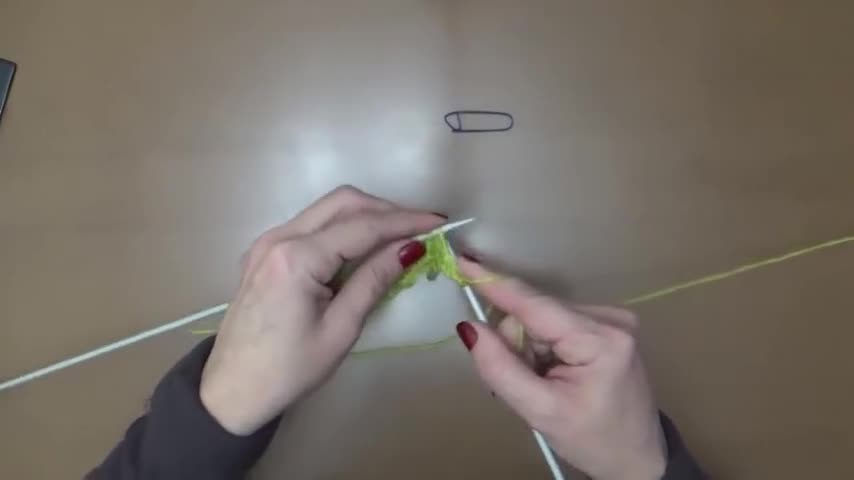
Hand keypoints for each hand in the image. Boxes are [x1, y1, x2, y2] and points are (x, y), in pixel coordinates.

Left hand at [199, 186, 443, 434]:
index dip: (405, 221)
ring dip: (364, 216)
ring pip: (326, 209)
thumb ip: (373, 281)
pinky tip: (362, 250)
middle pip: (342, 202)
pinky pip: (310, 225)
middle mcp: (278, 237)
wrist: (230, 391)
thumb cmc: (288, 370)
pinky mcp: (264, 252)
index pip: (363, 226)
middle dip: (385, 210)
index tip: (439, 223)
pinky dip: (341, 228)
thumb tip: (410, 248)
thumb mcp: (340, 329)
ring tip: (398, 238)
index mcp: (297, 258)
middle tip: (420, 229)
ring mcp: (267, 242)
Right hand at [455, 258, 666, 479]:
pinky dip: (543, 346)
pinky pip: (553, 322)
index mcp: (600, 339)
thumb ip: (501, 369)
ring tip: (545, 382)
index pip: (535, 304)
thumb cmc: (593, 440)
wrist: (637, 456)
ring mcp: (611, 317)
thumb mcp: (541, 412)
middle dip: (517, 342)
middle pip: (534, 312)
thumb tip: (470, 328)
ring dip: (529, 347)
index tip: (462, 260)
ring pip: (540, 317)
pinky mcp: (606, 322)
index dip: (495, 283)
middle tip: (525, 382)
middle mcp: (609, 317)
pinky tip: (555, 371)